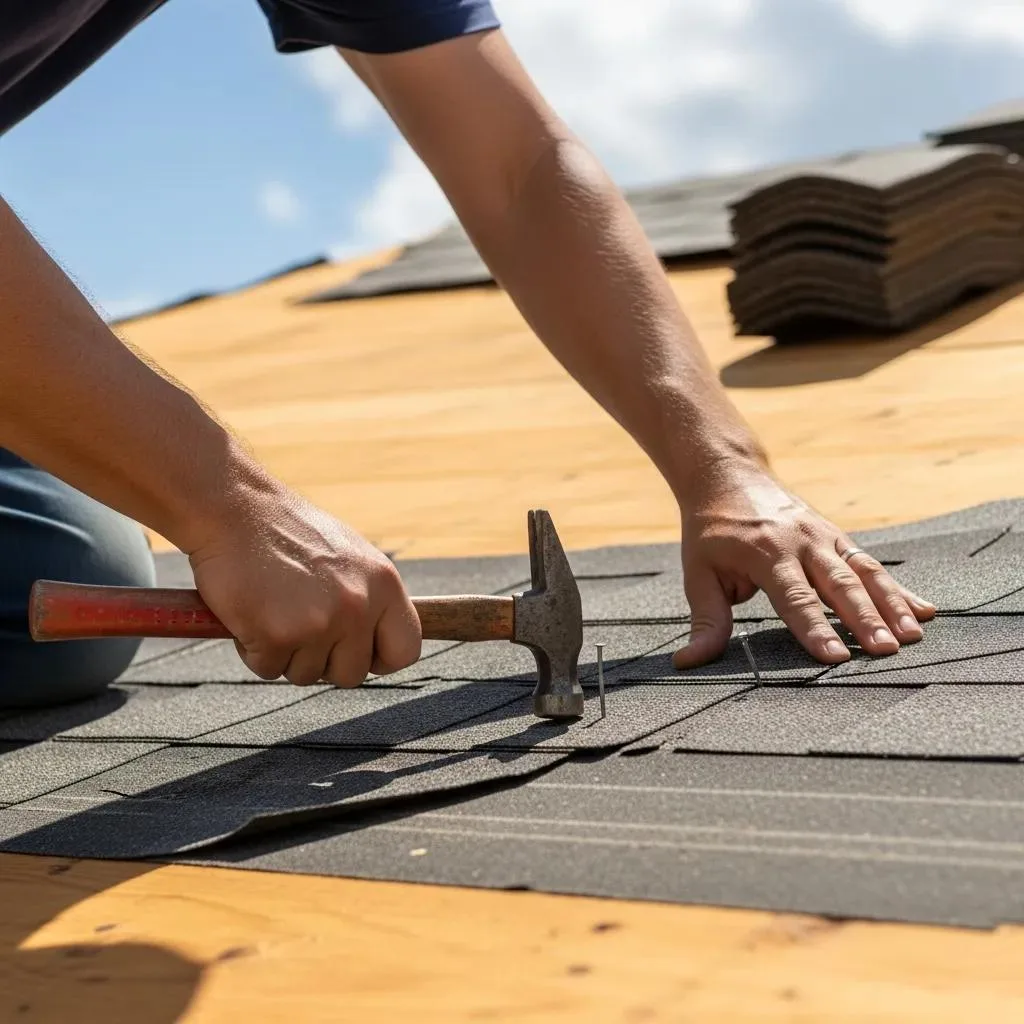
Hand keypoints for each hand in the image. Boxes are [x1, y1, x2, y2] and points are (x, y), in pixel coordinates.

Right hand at [187, 482, 420, 686]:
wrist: (235, 508)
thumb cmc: (286, 529)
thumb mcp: (350, 555)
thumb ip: (368, 597)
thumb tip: (378, 637)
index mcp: (384, 584)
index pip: (405, 650)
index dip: (378, 658)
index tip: (357, 653)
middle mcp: (359, 605)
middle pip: (351, 674)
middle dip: (323, 660)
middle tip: (300, 625)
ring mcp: (320, 622)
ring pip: (306, 674)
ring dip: (285, 653)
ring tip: (274, 608)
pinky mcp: (279, 635)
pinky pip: (268, 668)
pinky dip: (253, 649)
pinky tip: (251, 611)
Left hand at [673, 462, 935, 668]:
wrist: (728, 475)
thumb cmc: (711, 532)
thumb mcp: (698, 572)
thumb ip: (705, 619)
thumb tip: (688, 662)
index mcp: (765, 552)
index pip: (794, 597)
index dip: (814, 628)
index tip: (834, 656)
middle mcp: (801, 542)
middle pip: (838, 585)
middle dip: (864, 619)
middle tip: (886, 651)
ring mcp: (824, 536)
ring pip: (864, 571)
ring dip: (890, 604)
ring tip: (912, 636)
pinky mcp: (838, 536)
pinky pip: (871, 562)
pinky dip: (898, 587)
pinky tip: (924, 609)